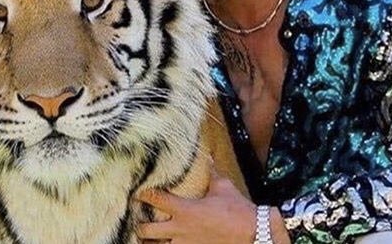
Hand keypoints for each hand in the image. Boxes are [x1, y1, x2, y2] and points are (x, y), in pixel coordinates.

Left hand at [136, 169, 256, 243]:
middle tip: (140, 222)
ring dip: (149, 243)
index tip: (139, 193)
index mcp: (185, 209)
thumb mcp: (223, 187)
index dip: (144, 195)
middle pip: (147, 231)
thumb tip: (208, 157)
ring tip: (147, 240)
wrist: (252, 233)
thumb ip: (211, 172)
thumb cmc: (236, 209)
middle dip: (140, 226)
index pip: (156, 199)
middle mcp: (180, 229)